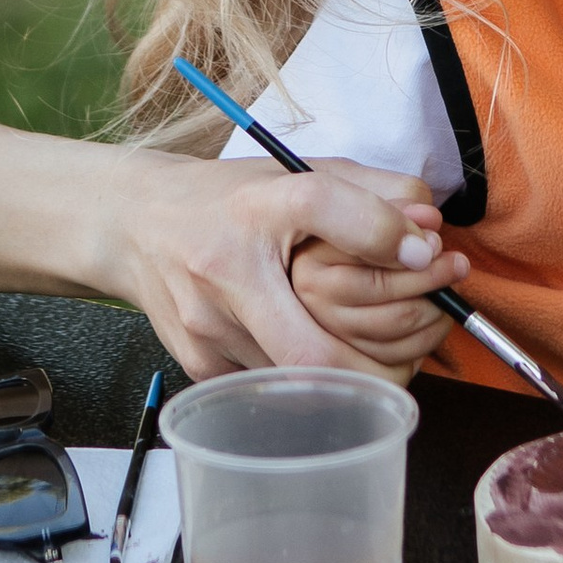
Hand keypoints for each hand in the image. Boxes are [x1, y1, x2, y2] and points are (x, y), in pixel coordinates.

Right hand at [117, 152, 456, 378]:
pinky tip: (320, 357)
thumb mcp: (296, 174)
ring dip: (350, 379)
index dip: (385, 236)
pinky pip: (274, 388)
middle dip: (379, 369)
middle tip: (416, 358)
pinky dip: (309, 383)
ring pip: (301, 384)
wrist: (132, 226)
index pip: (323, 207)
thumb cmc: (225, 202)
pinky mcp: (200, 365)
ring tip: (378, 354)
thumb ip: (370, 192)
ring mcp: (208, 329)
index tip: (427, 256)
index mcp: (252, 208)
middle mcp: (225, 272)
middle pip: (314, 353)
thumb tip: (430, 230)